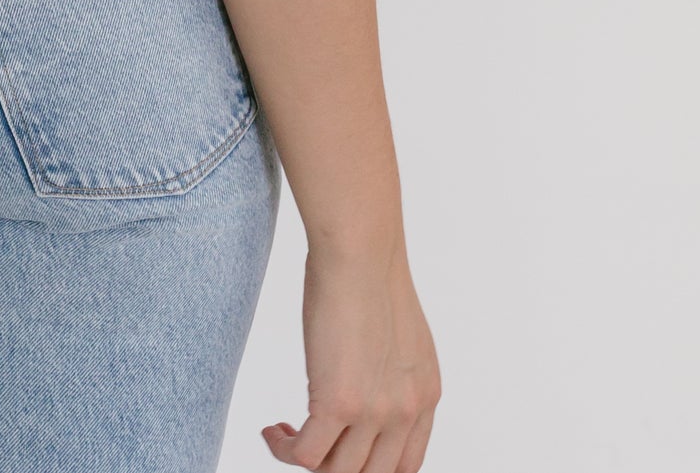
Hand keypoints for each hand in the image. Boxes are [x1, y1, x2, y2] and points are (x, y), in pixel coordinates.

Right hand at [262, 238, 439, 471]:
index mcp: (426, 395)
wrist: (359, 250)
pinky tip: (273, 430)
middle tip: (310, 442)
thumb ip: (393, 373)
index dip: (369, 466)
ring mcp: (375, 412)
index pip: (405, 465)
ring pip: (337, 471)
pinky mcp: (339, 403)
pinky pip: (306, 454)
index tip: (340, 449)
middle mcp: (406, 412)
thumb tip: (366, 387)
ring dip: (306, 460)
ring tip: (286, 434)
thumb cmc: (370, 272)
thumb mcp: (401, 336)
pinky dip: (284, 450)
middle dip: (336, 465)